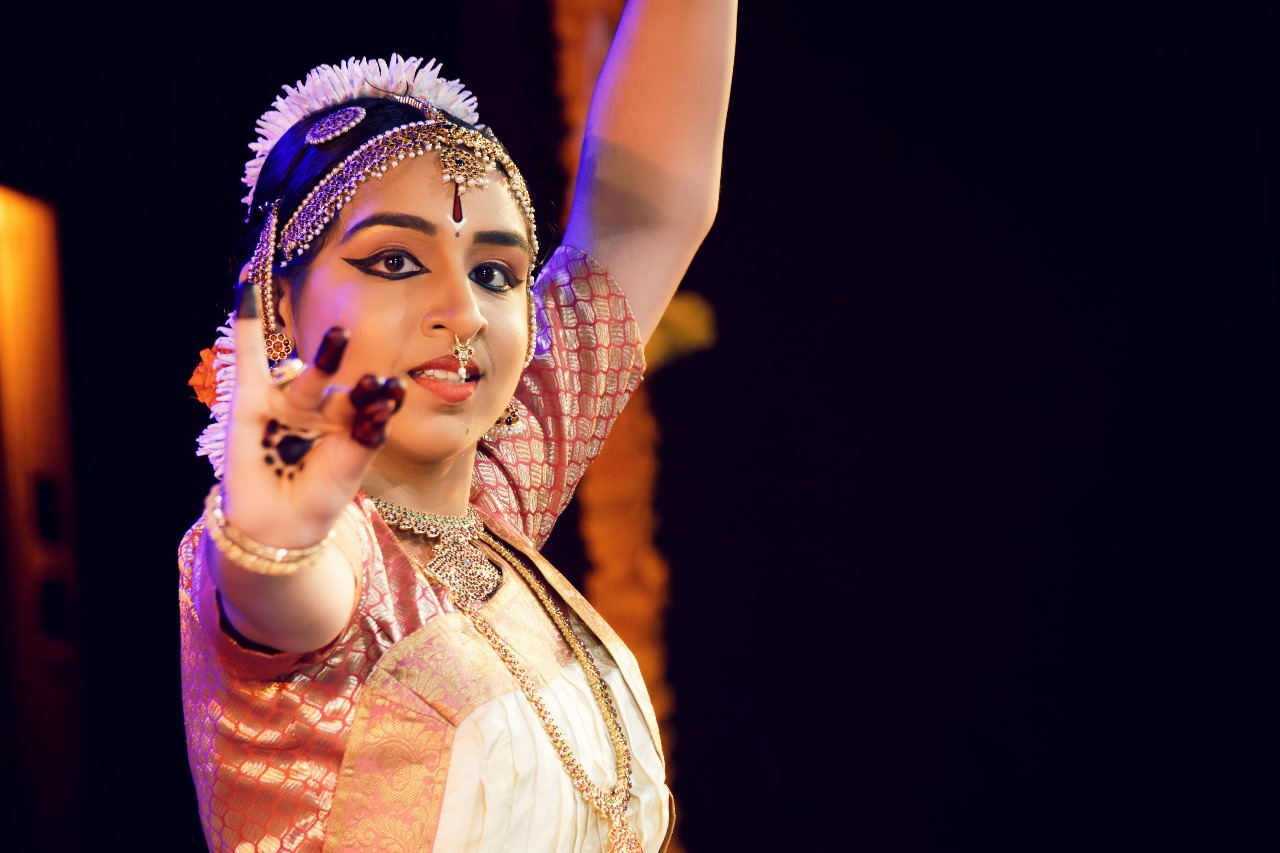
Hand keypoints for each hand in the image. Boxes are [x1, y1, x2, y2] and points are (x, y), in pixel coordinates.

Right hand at [218, 280, 403, 551]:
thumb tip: (383, 403)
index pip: (369, 405)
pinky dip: (247, 328)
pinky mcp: (251, 402)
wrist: (277, 526)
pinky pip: (249, 362)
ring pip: (307, 379)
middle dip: (357, 382)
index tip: (393, 391)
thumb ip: (364, 437)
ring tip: (342, 336)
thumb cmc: (319, 497)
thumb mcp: (349, 469)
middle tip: (373, 375)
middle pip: (340, 390)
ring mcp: (287, 405)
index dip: (379, 400)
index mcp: (349, 423)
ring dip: (326, 358)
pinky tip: (248, 291)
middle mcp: (320, 410)